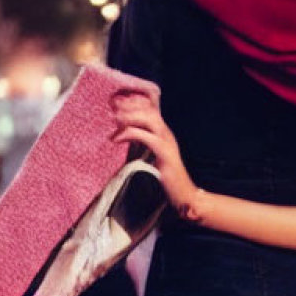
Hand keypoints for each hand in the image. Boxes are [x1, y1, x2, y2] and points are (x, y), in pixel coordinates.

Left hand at [111, 92, 197, 211]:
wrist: (184, 194)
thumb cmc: (165, 178)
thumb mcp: (149, 155)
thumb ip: (138, 143)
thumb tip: (121, 134)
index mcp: (163, 132)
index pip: (151, 107)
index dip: (133, 100)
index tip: (115, 101)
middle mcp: (166, 133)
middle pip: (149, 108)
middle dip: (129, 104)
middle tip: (111, 105)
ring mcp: (167, 142)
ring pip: (149, 118)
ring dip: (129, 116)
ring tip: (113, 118)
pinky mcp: (165, 153)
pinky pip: (146, 137)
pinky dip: (129, 133)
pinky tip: (116, 139)